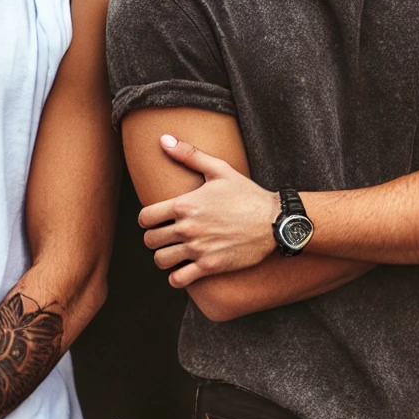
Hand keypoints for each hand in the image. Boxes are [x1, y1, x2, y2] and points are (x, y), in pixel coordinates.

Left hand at [139, 135, 279, 286]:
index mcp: (186, 204)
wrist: (273, 221)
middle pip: (150, 241)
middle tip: (166, 235)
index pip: (145, 218)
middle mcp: (188, 228)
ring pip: (160, 261)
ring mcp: (198, 249)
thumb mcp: (219, 169)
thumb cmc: (246, 193)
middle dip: (154, 237)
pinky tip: (184, 269)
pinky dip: (176, 277)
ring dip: (164, 257)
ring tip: (174, 251)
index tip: (155, 219)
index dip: (146, 219)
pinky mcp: (209, 266)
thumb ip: (189, 154)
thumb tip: (163, 138)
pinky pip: (178, 280)